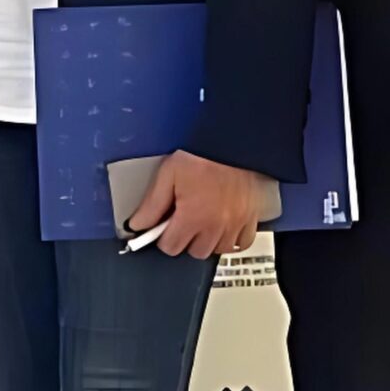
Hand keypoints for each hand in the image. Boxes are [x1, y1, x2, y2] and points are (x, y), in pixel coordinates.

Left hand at [128, 150, 273, 259]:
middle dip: (185, 240)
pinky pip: (242, 243)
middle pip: (195, 251)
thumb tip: (138, 224)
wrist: (233, 139)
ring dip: (207, 241)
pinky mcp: (251, 216)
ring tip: (202, 222)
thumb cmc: (203, 152)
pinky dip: (232, 240)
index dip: (163, 237)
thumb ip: (152, 203)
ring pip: (218, 249)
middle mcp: (217, 224)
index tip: (163, 227)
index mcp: (194, 215)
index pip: (171, 247)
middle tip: (182, 221)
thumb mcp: (169, 173)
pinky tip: (222, 228)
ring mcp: (237, 222)